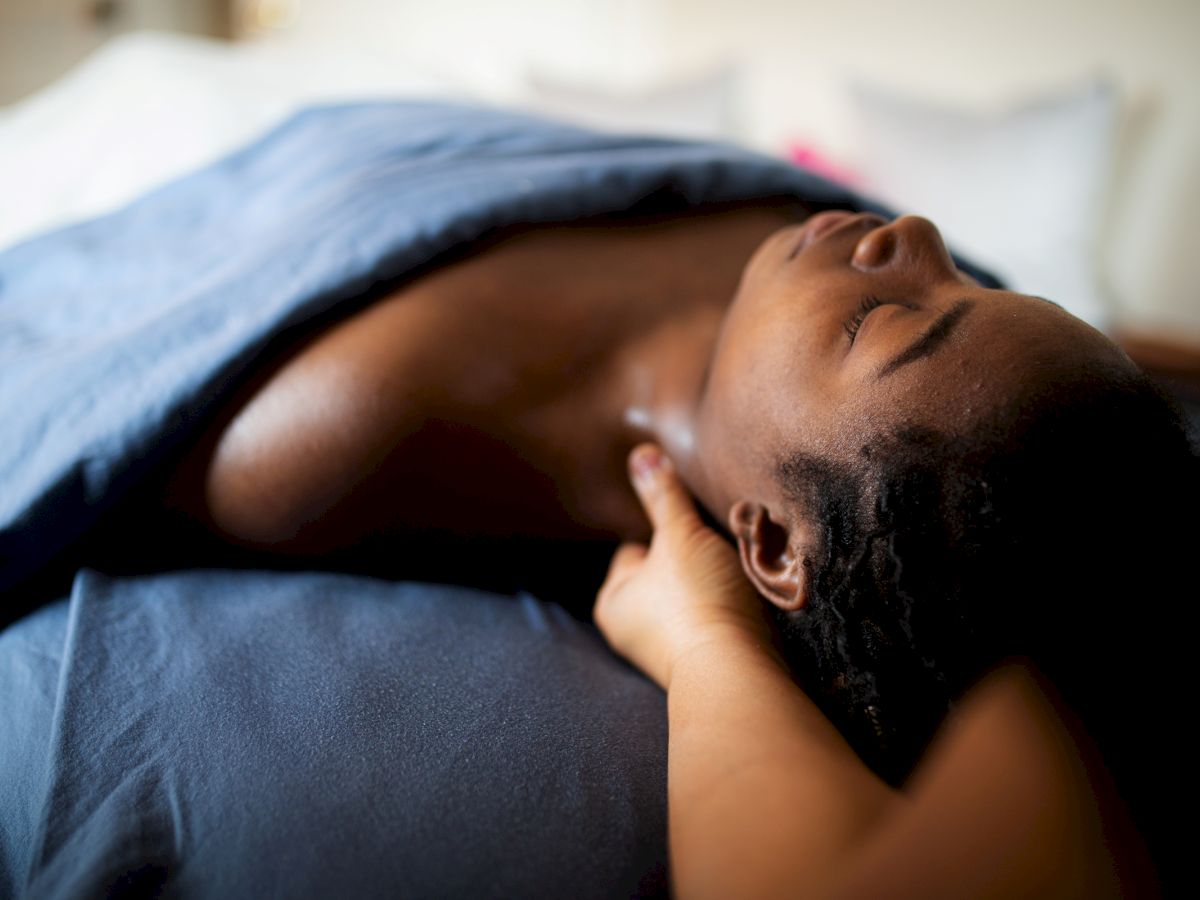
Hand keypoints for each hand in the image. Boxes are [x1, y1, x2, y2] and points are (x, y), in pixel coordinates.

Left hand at [594, 443, 775, 689]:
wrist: (739, 671)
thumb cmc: (697, 599)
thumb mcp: (679, 534)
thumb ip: (663, 495)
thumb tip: (640, 453)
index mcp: (611, 600)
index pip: (634, 548)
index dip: (665, 532)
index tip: (692, 528)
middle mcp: (632, 630)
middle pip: (666, 572)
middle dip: (692, 558)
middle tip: (717, 548)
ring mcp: (668, 651)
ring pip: (694, 595)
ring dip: (715, 582)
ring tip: (735, 572)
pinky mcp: (705, 662)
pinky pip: (715, 620)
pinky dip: (728, 607)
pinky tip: (746, 600)